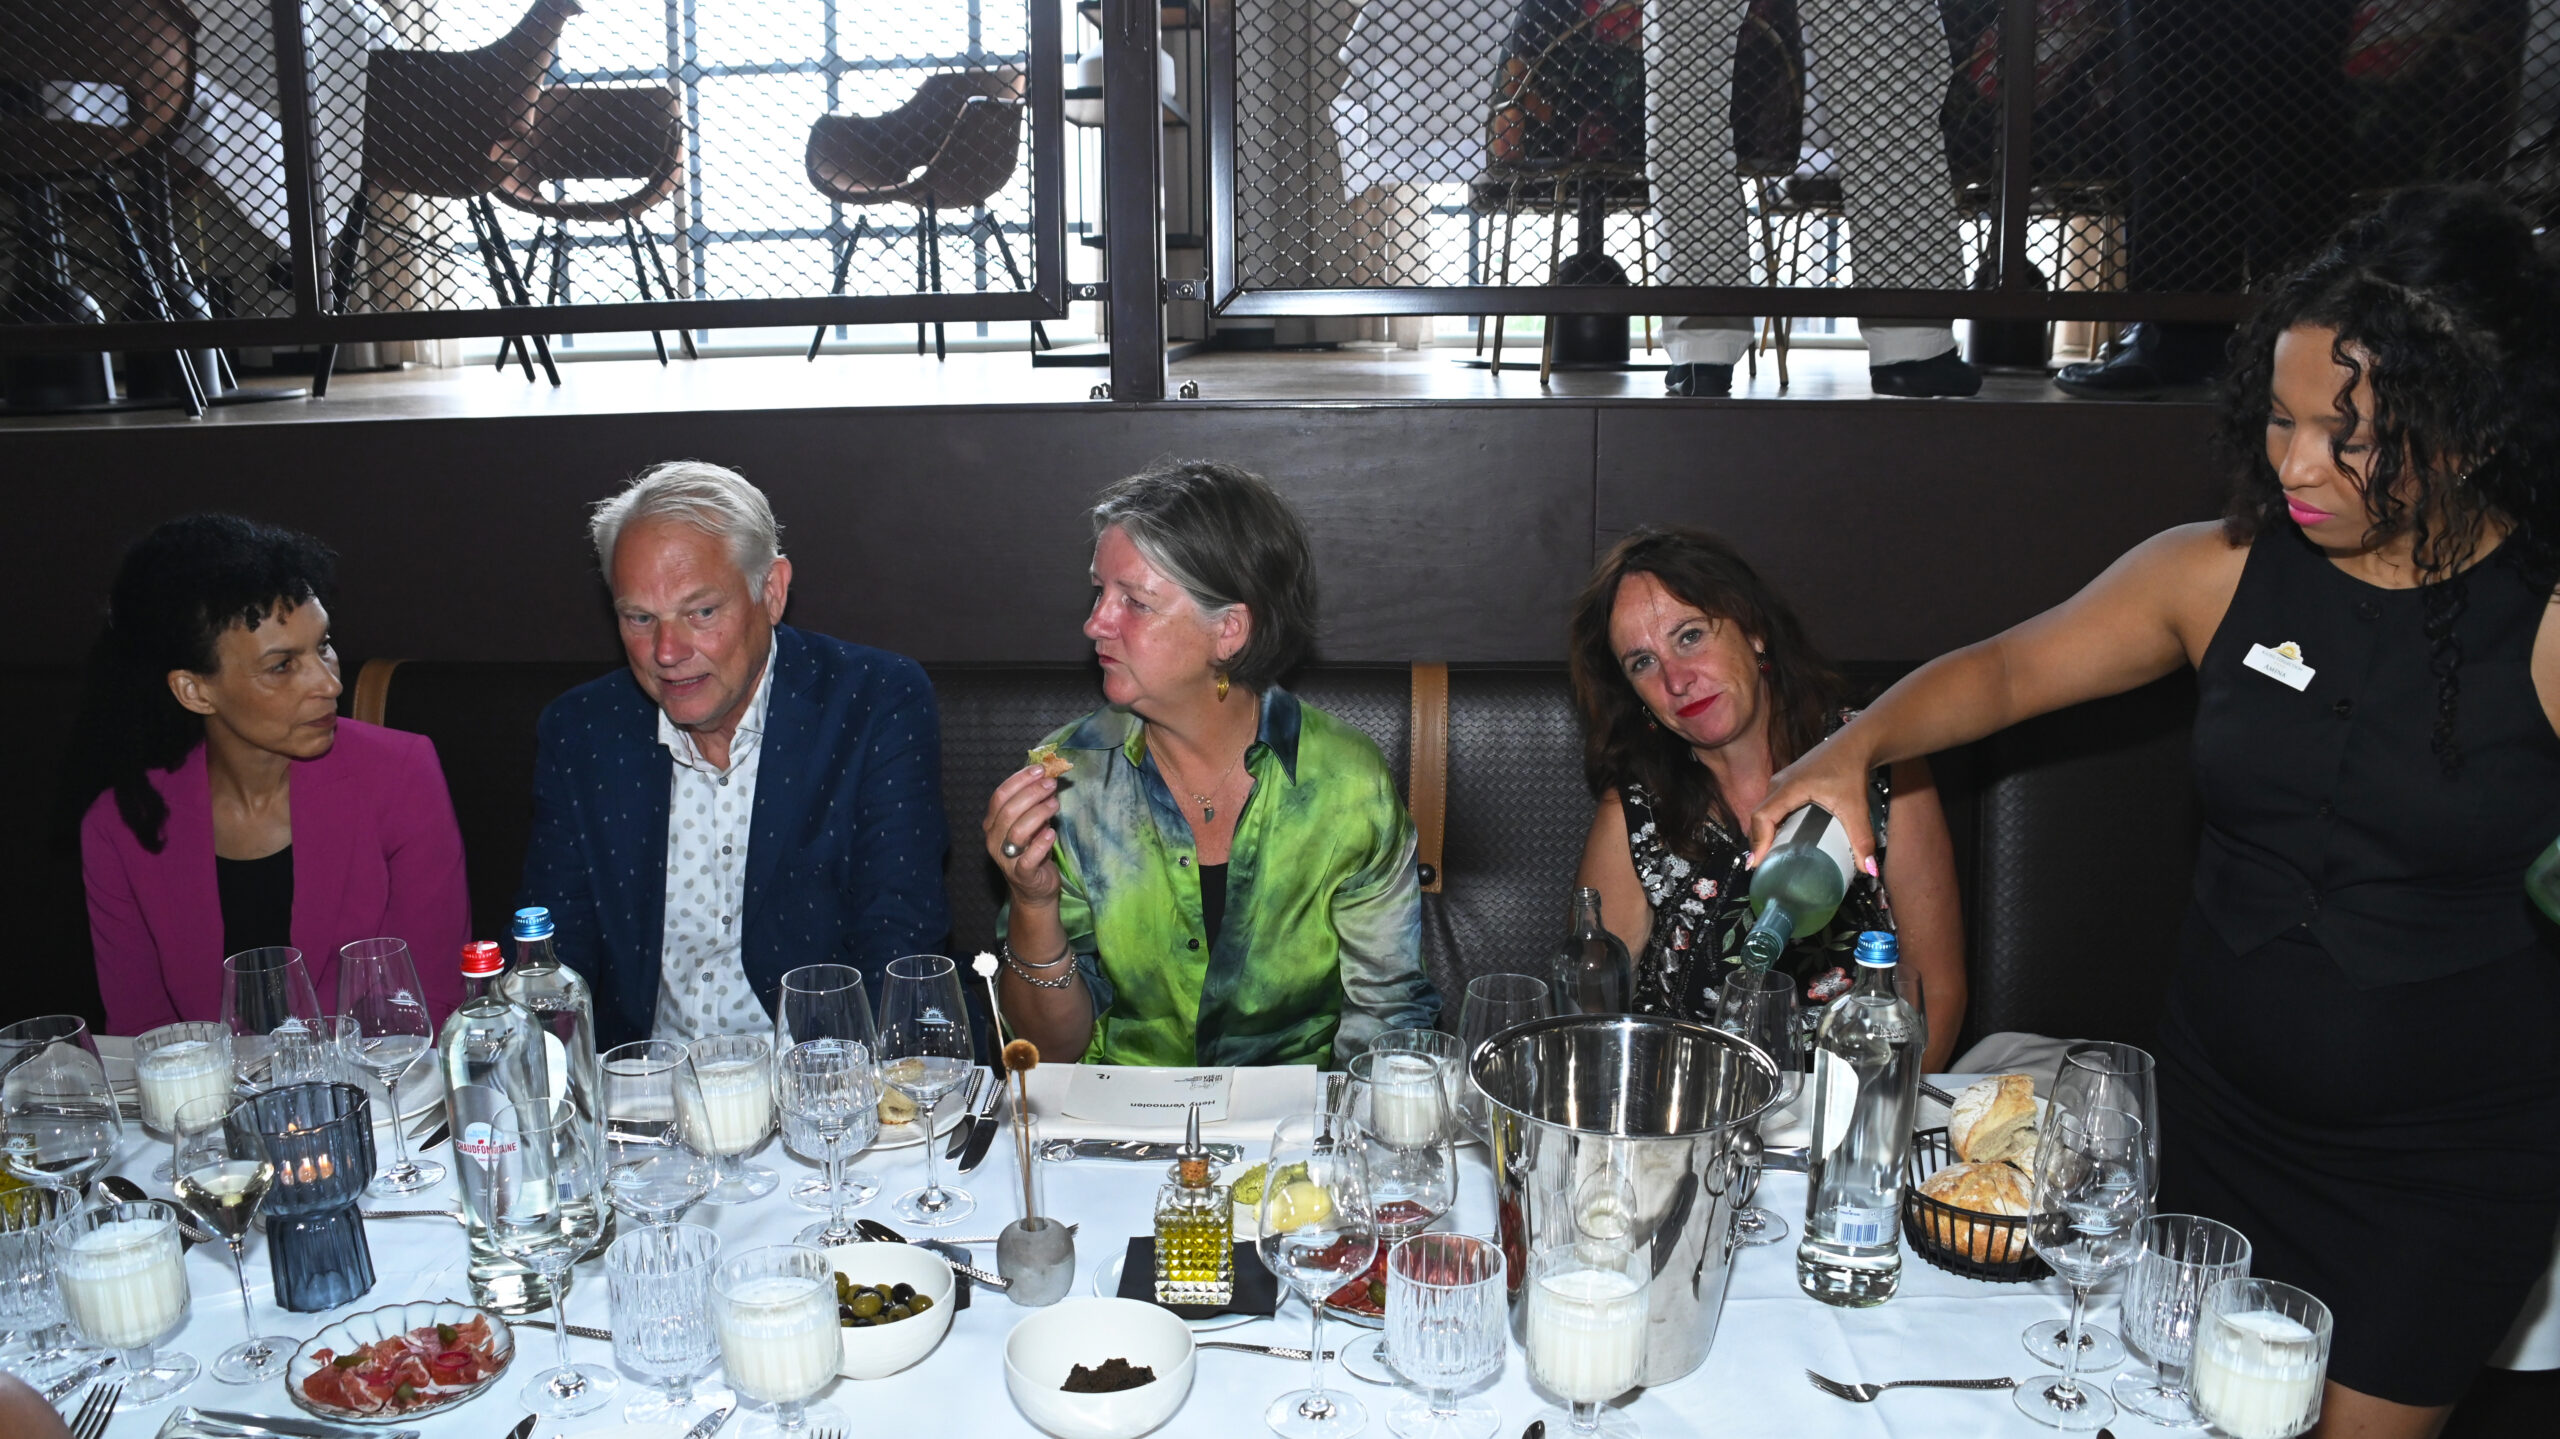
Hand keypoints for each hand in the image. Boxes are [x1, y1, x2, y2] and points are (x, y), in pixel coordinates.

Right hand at [983, 764, 1062, 906]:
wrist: (1034, 888)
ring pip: (1018, 832)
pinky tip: (1052, 832)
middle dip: (1032, 793)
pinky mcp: (1021, 875)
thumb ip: (1033, 803)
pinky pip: (1028, 858)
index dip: (1019, 780)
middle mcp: (994, 840)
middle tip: (1051, 784)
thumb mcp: (1031, 823)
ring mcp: (1006, 859)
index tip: (1039, 769)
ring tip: (1055, 805)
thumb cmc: (1032, 850)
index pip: (1000, 796)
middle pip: (1008, 811)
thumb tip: (1047, 776)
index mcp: (993, 823)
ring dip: (1038, 813)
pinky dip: (1041, 844)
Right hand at [1746, 729, 1881, 876]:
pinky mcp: (1787, 783)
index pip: (1762, 817)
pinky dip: (1771, 824)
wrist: (1857, 744)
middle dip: (1759, 843)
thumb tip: (1869, 870)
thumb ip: (1861, 839)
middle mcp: (1779, 784)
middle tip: (1765, 867)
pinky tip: (1780, 839)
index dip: (1757, 842)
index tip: (1757, 864)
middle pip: (1759, 817)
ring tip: (1770, 857)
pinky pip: (1771, 807)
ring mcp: (1781, 782)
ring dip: (1764, 834)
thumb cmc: (1852, 769)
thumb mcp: (1856, 807)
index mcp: (1789, 788)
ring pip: (1764, 812)